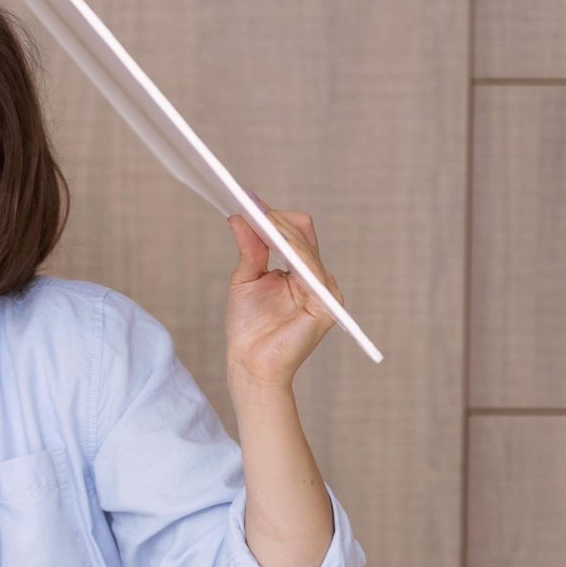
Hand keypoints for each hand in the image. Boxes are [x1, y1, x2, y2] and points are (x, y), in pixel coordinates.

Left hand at [226, 207, 338, 393]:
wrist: (250, 366)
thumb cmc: (249, 328)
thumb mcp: (245, 280)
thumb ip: (249, 249)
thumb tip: (239, 216)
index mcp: (303, 272)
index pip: (297, 233)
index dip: (273, 216)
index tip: (246, 200)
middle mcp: (319, 279)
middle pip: (302, 233)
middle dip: (273, 218)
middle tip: (246, 203)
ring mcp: (325, 291)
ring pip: (304, 247)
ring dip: (278, 229)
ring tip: (253, 215)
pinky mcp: (325, 305)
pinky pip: (308, 268)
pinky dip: (289, 250)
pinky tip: (269, 238)